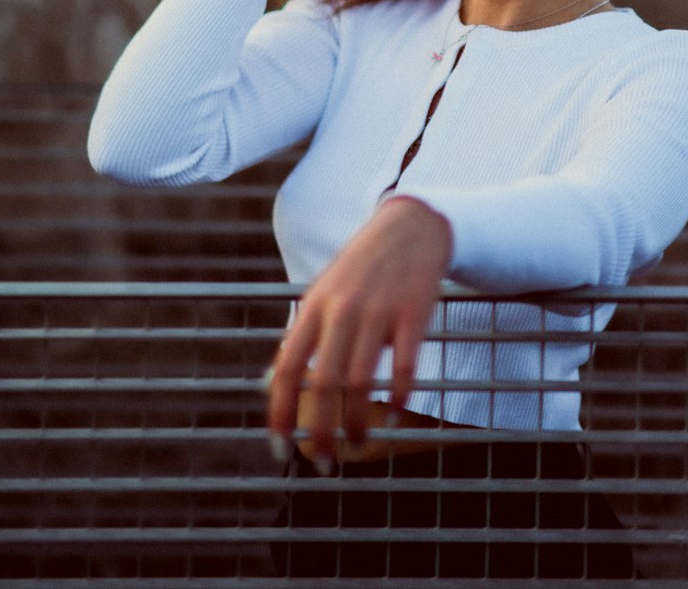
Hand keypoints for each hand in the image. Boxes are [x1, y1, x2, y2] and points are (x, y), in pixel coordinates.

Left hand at [266, 197, 452, 466]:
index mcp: (315, 306)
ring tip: (357, 444)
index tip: (280, 447)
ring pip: (362, 380)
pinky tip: (395, 410)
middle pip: (324, 383)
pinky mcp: (414, 312)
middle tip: (323, 461)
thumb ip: (303, 334)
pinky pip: (405, 364)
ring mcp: (379, 311)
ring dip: (357, 421)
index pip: (288, 367)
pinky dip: (399, 394)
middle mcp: (343, 310)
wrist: (409, 226)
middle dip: (320, 431)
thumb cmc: (362, 266)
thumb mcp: (323, 291)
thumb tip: (273, 383)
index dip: (280, 412)